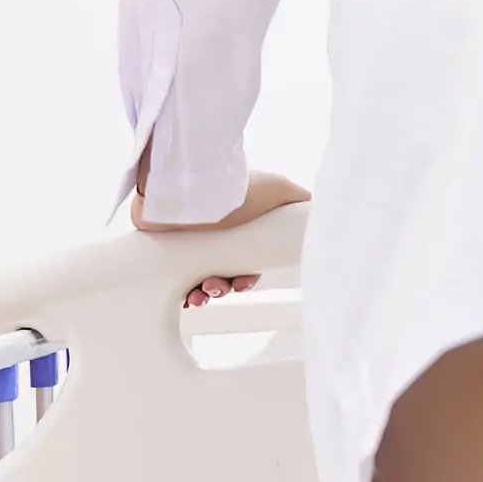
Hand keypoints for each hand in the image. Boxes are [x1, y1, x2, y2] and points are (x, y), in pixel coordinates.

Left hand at [132, 166, 309, 305]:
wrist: (195, 186)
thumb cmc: (237, 187)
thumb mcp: (279, 188)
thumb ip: (300, 199)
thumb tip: (315, 208)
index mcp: (238, 226)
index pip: (244, 263)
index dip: (246, 279)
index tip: (243, 283)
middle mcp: (214, 233)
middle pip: (222, 274)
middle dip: (224, 288)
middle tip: (219, 287)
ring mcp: (190, 240)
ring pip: (199, 278)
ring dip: (205, 293)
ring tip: (202, 292)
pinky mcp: (167, 246)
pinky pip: (174, 278)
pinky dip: (182, 291)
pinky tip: (186, 295)